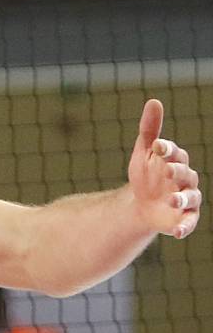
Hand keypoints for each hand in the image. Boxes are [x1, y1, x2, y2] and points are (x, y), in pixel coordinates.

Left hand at [127, 99, 199, 239]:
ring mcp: (186, 199)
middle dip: (176, 171)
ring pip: (190, 197)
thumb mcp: (143, 153)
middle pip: (184, 174)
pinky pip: (188, 222)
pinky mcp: (183, 218)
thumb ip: (149, 130)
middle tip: (166, 169)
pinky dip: (185, 227)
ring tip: (172, 199)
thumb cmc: (146, 175)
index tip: (157, 145)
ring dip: (182, 198)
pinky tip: (178, 232)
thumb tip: (153, 101)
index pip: (174, 153)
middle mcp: (185, 180)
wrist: (142, 204)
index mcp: (176, 161)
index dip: (167, 149)